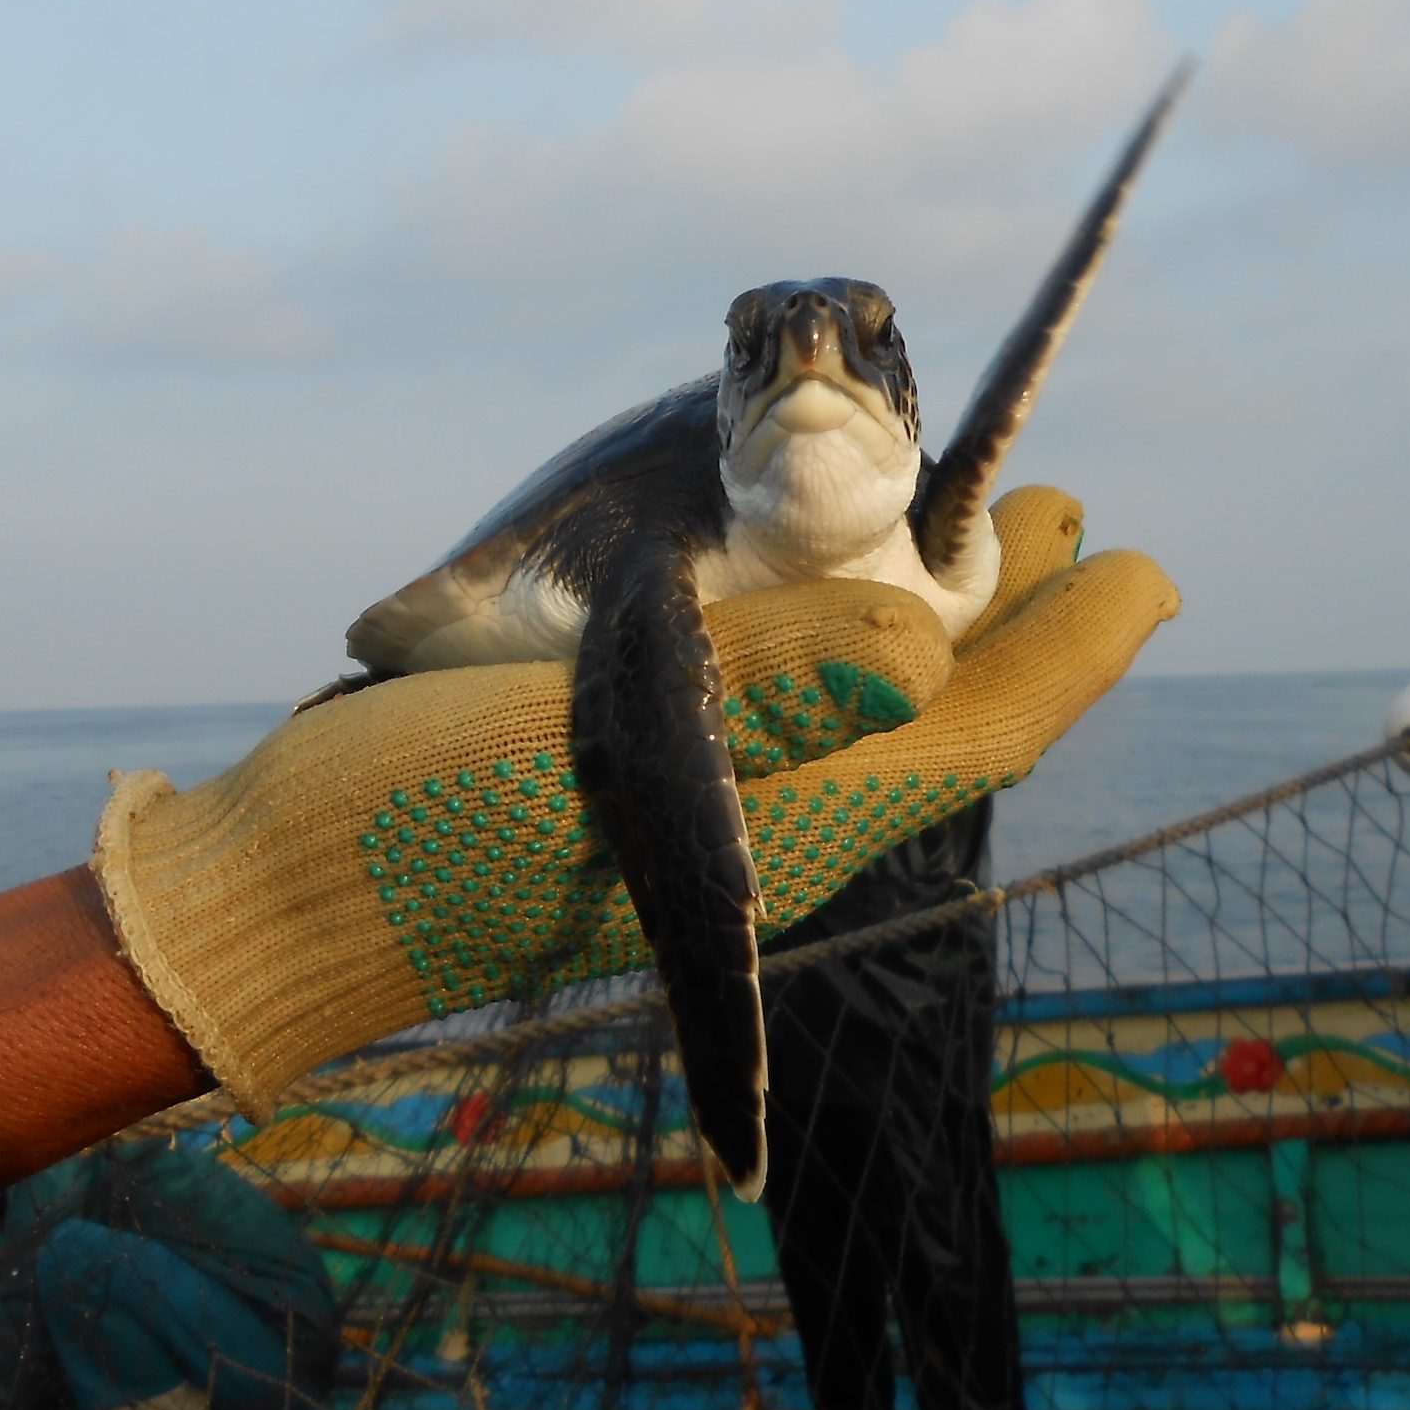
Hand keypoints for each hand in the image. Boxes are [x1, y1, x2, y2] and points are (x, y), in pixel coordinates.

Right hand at [93, 485, 1175, 1118]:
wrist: (269, 898)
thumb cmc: (403, 825)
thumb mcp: (569, 742)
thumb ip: (749, 692)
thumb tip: (929, 645)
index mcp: (774, 819)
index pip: (972, 733)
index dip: (1073, 648)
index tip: (1140, 563)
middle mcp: (763, 819)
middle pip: (933, 715)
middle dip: (1013, 618)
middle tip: (1057, 511)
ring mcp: (702, 810)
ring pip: (859, 707)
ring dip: (929, 618)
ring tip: (963, 530)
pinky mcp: (634, 785)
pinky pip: (776, 704)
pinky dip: (826, 633)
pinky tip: (805, 588)